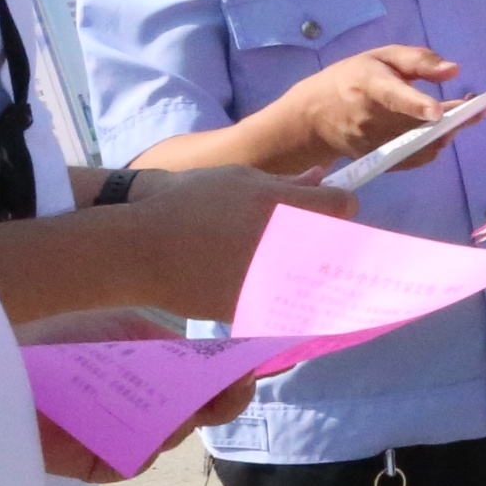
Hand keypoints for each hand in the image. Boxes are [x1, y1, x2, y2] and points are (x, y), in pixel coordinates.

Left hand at [19, 309, 256, 482]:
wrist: (2, 361)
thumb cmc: (60, 335)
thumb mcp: (124, 326)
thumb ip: (172, 346)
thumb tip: (224, 361)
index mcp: (152, 371)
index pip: (204, 382)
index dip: (230, 380)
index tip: (249, 369)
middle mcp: (142, 406)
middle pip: (198, 414)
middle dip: (218, 401)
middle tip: (231, 388)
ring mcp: (123, 437)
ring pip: (171, 437)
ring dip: (173, 416)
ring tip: (158, 393)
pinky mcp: (99, 463)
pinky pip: (136, 460)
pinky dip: (140, 443)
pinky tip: (132, 423)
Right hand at [119, 166, 354, 318]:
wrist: (142, 249)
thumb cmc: (186, 203)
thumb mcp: (236, 179)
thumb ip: (284, 183)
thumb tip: (320, 177)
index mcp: (283, 204)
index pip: (343, 206)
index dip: (334, 207)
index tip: (321, 211)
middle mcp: (286, 241)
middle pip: (334, 244)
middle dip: (323, 241)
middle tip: (297, 241)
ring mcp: (273, 277)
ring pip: (314, 279)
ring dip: (304, 272)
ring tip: (276, 265)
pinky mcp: (256, 307)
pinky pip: (285, 305)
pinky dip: (280, 298)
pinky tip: (260, 287)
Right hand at [259, 45, 463, 167]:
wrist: (313, 117)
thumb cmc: (351, 78)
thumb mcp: (380, 57)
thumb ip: (418, 60)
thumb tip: (454, 70)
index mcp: (368, 85)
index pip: (393, 96)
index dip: (415, 105)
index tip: (438, 112)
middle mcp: (369, 118)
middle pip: (418, 124)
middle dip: (454, 117)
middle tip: (482, 107)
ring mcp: (372, 144)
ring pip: (422, 144)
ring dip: (449, 131)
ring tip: (466, 116)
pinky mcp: (378, 160)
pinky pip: (416, 158)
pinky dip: (434, 146)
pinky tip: (442, 131)